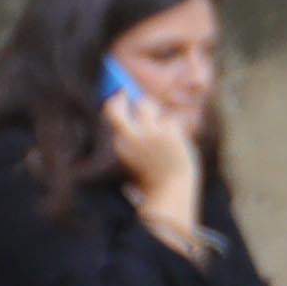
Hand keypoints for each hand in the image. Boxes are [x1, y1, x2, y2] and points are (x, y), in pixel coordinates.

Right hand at [97, 81, 200, 241]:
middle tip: (128, 93)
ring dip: (153, 112)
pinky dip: (172, 129)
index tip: (119, 94)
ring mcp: (151, 133)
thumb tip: (133, 103)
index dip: (115, 101)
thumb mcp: (133, 156)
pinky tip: (175, 145)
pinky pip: (170, 120)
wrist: (170, 192)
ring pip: (148, 105)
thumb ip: (131, 134)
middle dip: (126, 96)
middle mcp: (132, 136)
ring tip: (160, 132)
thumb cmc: (150, 176)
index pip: (111, 113)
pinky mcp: (169, 134)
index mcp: (119, 144)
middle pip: (123, 104)